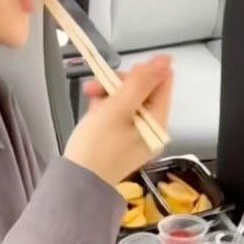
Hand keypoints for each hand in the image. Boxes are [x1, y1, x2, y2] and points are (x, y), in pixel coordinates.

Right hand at [63, 56, 173, 186]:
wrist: (77, 183)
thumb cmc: (96, 146)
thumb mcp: (118, 107)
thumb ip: (142, 82)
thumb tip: (166, 60)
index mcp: (158, 122)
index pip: (162, 82)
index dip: (140, 72)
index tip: (116, 76)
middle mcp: (152, 130)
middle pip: (144, 91)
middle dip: (119, 84)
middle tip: (94, 87)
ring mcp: (137, 137)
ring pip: (129, 102)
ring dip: (109, 95)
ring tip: (90, 98)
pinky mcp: (123, 143)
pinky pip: (120, 117)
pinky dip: (106, 109)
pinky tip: (93, 111)